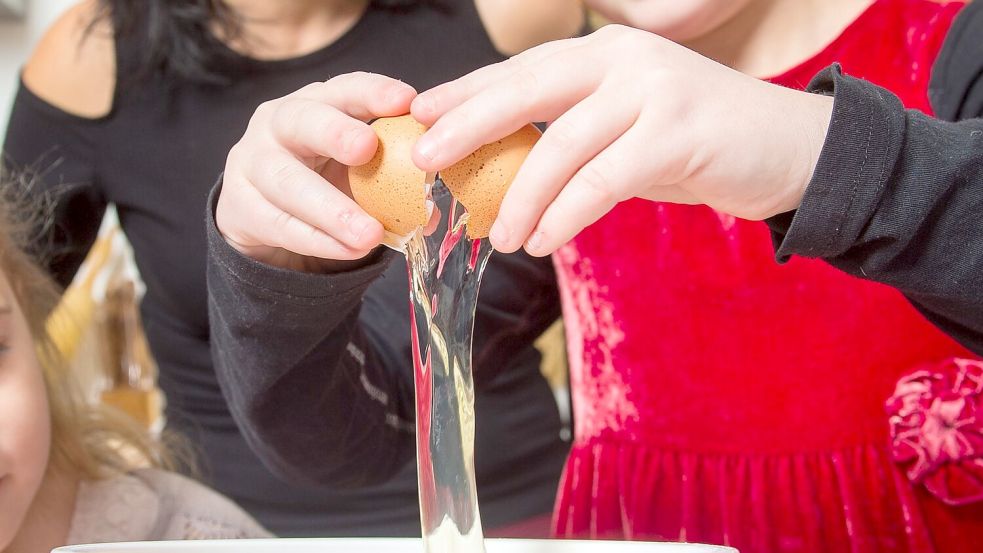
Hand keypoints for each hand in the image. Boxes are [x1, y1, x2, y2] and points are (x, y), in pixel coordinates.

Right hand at [217, 72, 415, 271]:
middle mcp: (278, 123)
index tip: (407, 102)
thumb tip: (430, 212)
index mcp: (316, 103)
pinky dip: (319, 240)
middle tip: (367, 148)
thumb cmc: (321, 178)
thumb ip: (392, 179)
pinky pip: (281, 225)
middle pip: (302, 121)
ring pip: (288, 182)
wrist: (261, 213)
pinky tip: (350, 251)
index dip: (373, 93)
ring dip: (332, 210)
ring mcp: (252, 163)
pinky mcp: (240, 206)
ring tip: (369, 234)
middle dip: (335, 132)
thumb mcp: (355, 169)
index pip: (344, 89)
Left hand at [410, 25, 833, 255]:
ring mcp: (654, 92)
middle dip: (469, 125)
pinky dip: (566, 214)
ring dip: (522, 195)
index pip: (521, 70)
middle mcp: (624, 60)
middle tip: (425, 160)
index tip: (420, 115)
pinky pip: (603, 180)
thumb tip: (502, 168)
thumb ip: (574, 134)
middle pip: (528, 90)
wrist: (790, 148)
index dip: (466, 92)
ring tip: (497, 235)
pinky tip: (542, 241)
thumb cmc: (696, 143)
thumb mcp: (627, 126)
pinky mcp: (678, 134)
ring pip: (564, 144)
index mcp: (605, 53)